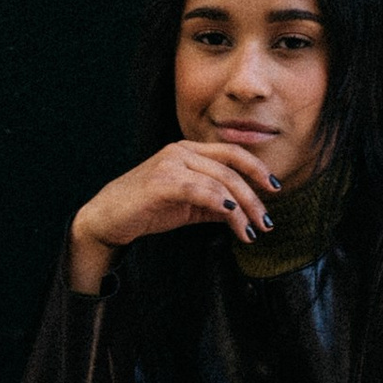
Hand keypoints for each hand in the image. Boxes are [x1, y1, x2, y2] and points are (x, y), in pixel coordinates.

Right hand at [67, 139, 279, 294]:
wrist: (107, 218)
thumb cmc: (146, 209)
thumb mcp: (187, 205)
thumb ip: (213, 203)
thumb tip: (242, 211)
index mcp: (188, 151)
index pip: (232, 153)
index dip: (256, 168)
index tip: (275, 188)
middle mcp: (181, 151)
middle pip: (231, 169)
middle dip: (254, 197)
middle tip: (267, 222)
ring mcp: (171, 164)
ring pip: (220, 182)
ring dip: (242, 210)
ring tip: (252, 232)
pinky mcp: (162, 182)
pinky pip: (201, 191)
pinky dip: (221, 203)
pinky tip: (233, 218)